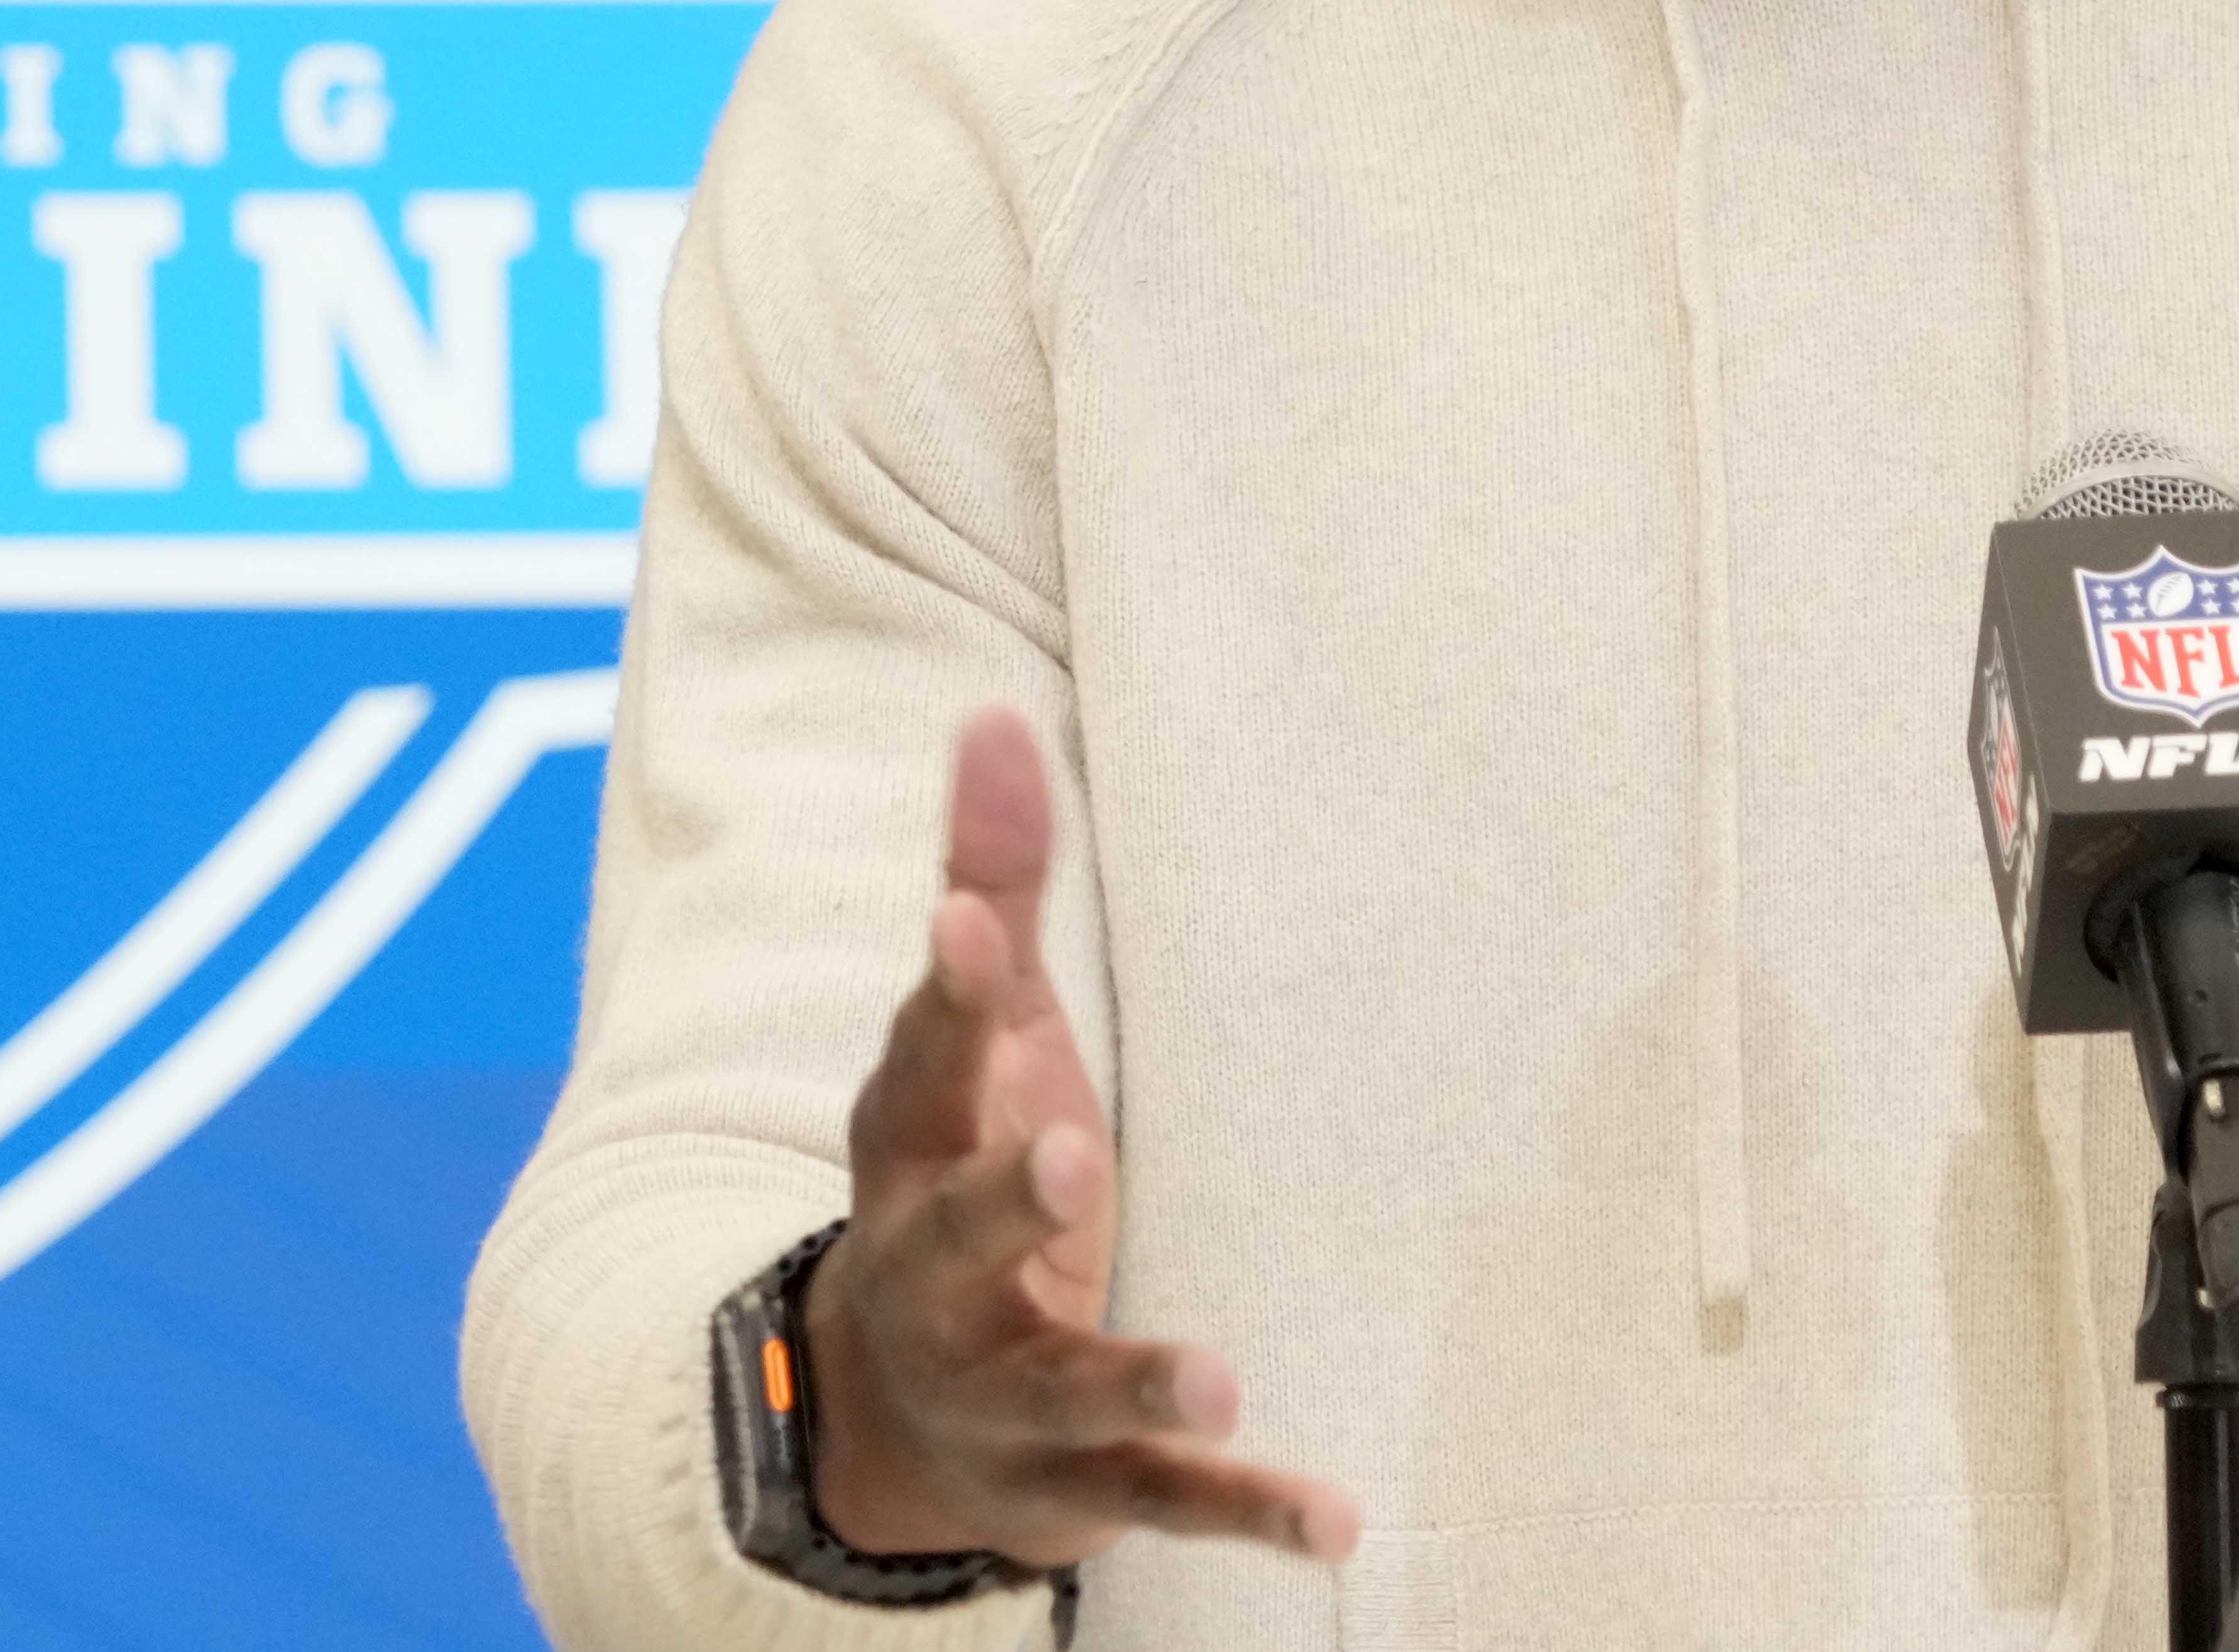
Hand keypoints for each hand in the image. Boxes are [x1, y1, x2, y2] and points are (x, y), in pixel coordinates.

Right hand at [798, 708, 1359, 1569]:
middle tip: (1072, 1157)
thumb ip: (993, 888)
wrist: (898, 1424)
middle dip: (1008, 1196)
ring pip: (1065, 1391)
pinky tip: (1340, 1524)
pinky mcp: (1079, 1482)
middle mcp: (937, 1276)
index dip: (948, 997)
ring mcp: (1005, 1392)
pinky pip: (1163, 1500)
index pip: (924, 1064)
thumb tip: (991, 714)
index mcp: (912, 1147)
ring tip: (1220, 1371)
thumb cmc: (962, 1173)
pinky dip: (1249, 1511)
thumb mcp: (975, 1043)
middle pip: (957, 1232)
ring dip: (1139, 1377)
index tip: (967, 921)